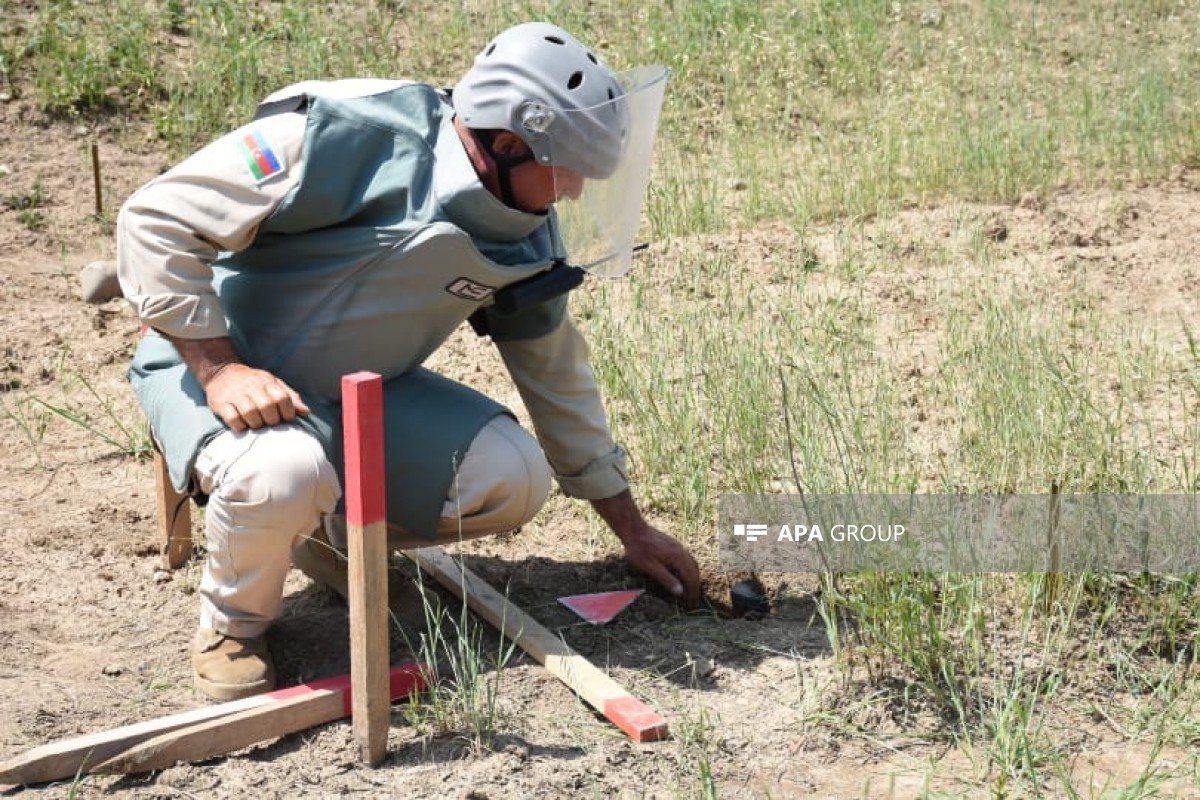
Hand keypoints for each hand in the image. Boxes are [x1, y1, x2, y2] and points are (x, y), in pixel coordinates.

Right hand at [166, 334, 309, 430]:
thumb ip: (290, 397)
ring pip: (250, 413)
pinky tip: (242, 424)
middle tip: (270, 423)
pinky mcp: (221, 403)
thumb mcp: (273, 383)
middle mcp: (251, 387)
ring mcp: (235, 395)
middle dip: (272, 420)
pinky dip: (239, 425)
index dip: (288, 412)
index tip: (287, 419)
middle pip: (267, 407)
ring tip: (257, 425)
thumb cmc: (253, 382)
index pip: (282, 398)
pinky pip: (232, 418)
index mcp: (267, 382)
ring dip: (256, 424)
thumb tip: (306, 412)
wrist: (221, 372)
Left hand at [589, 490, 701, 608]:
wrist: (634, 530)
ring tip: (691, 590)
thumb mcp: (650, 567)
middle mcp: (681, 551)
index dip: (692, 592)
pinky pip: (687, 559)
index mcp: (678, 557)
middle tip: (693, 601)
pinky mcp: (673, 545)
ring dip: (693, 578)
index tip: (692, 604)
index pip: (690, 577)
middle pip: (694, 570)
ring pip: (692, 564)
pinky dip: (689, 570)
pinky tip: (683, 575)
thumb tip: (681, 592)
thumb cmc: (639, 549)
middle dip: (695, 586)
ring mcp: (678, 547)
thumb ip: (666, 579)